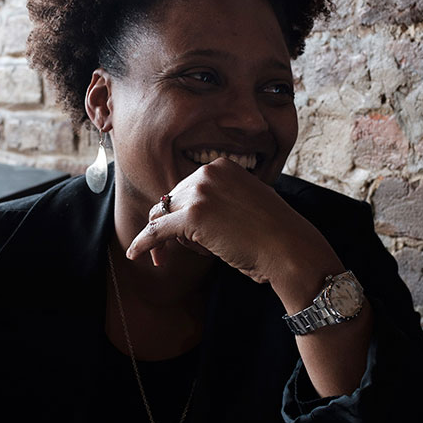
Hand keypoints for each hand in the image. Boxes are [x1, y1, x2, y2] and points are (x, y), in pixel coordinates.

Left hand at [127, 158, 343, 297]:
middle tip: (175, 252)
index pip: (187, 188)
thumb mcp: (247, 202)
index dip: (181, 213)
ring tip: (187, 256)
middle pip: (172, 201)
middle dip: (173, 227)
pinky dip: (143, 243)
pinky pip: (157, 230)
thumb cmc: (273, 233)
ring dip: (169, 239)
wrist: (288, 248)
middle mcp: (208, 172)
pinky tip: (134, 254)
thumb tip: (193, 216)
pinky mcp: (192, 216)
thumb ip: (220, 200)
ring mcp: (199, 192)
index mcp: (221, 166)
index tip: (181, 232)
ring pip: (164, 216)